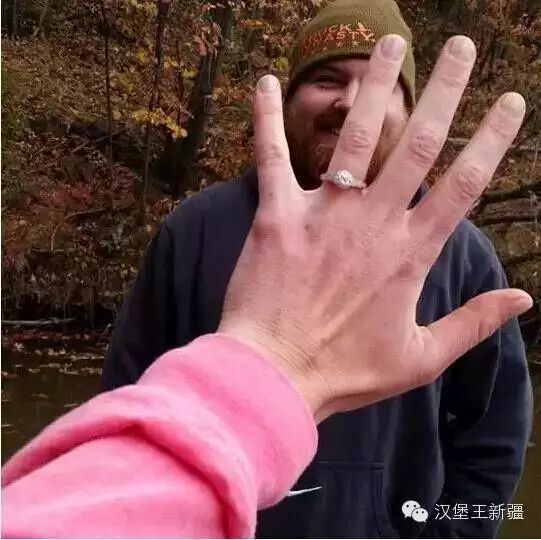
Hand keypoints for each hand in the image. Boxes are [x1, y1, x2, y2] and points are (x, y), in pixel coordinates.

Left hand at [218, 34, 531, 422]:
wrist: (276, 376)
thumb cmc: (346, 372)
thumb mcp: (421, 358)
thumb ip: (472, 323)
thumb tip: (526, 298)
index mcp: (410, 252)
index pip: (464, 183)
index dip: (491, 139)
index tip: (509, 101)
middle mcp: (372, 222)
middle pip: (418, 143)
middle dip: (445, 91)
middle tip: (462, 47)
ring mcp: (323, 214)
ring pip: (356, 136)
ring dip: (376, 87)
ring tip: (390, 43)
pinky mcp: (276, 216)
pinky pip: (271, 157)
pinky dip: (267, 118)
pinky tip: (267, 81)